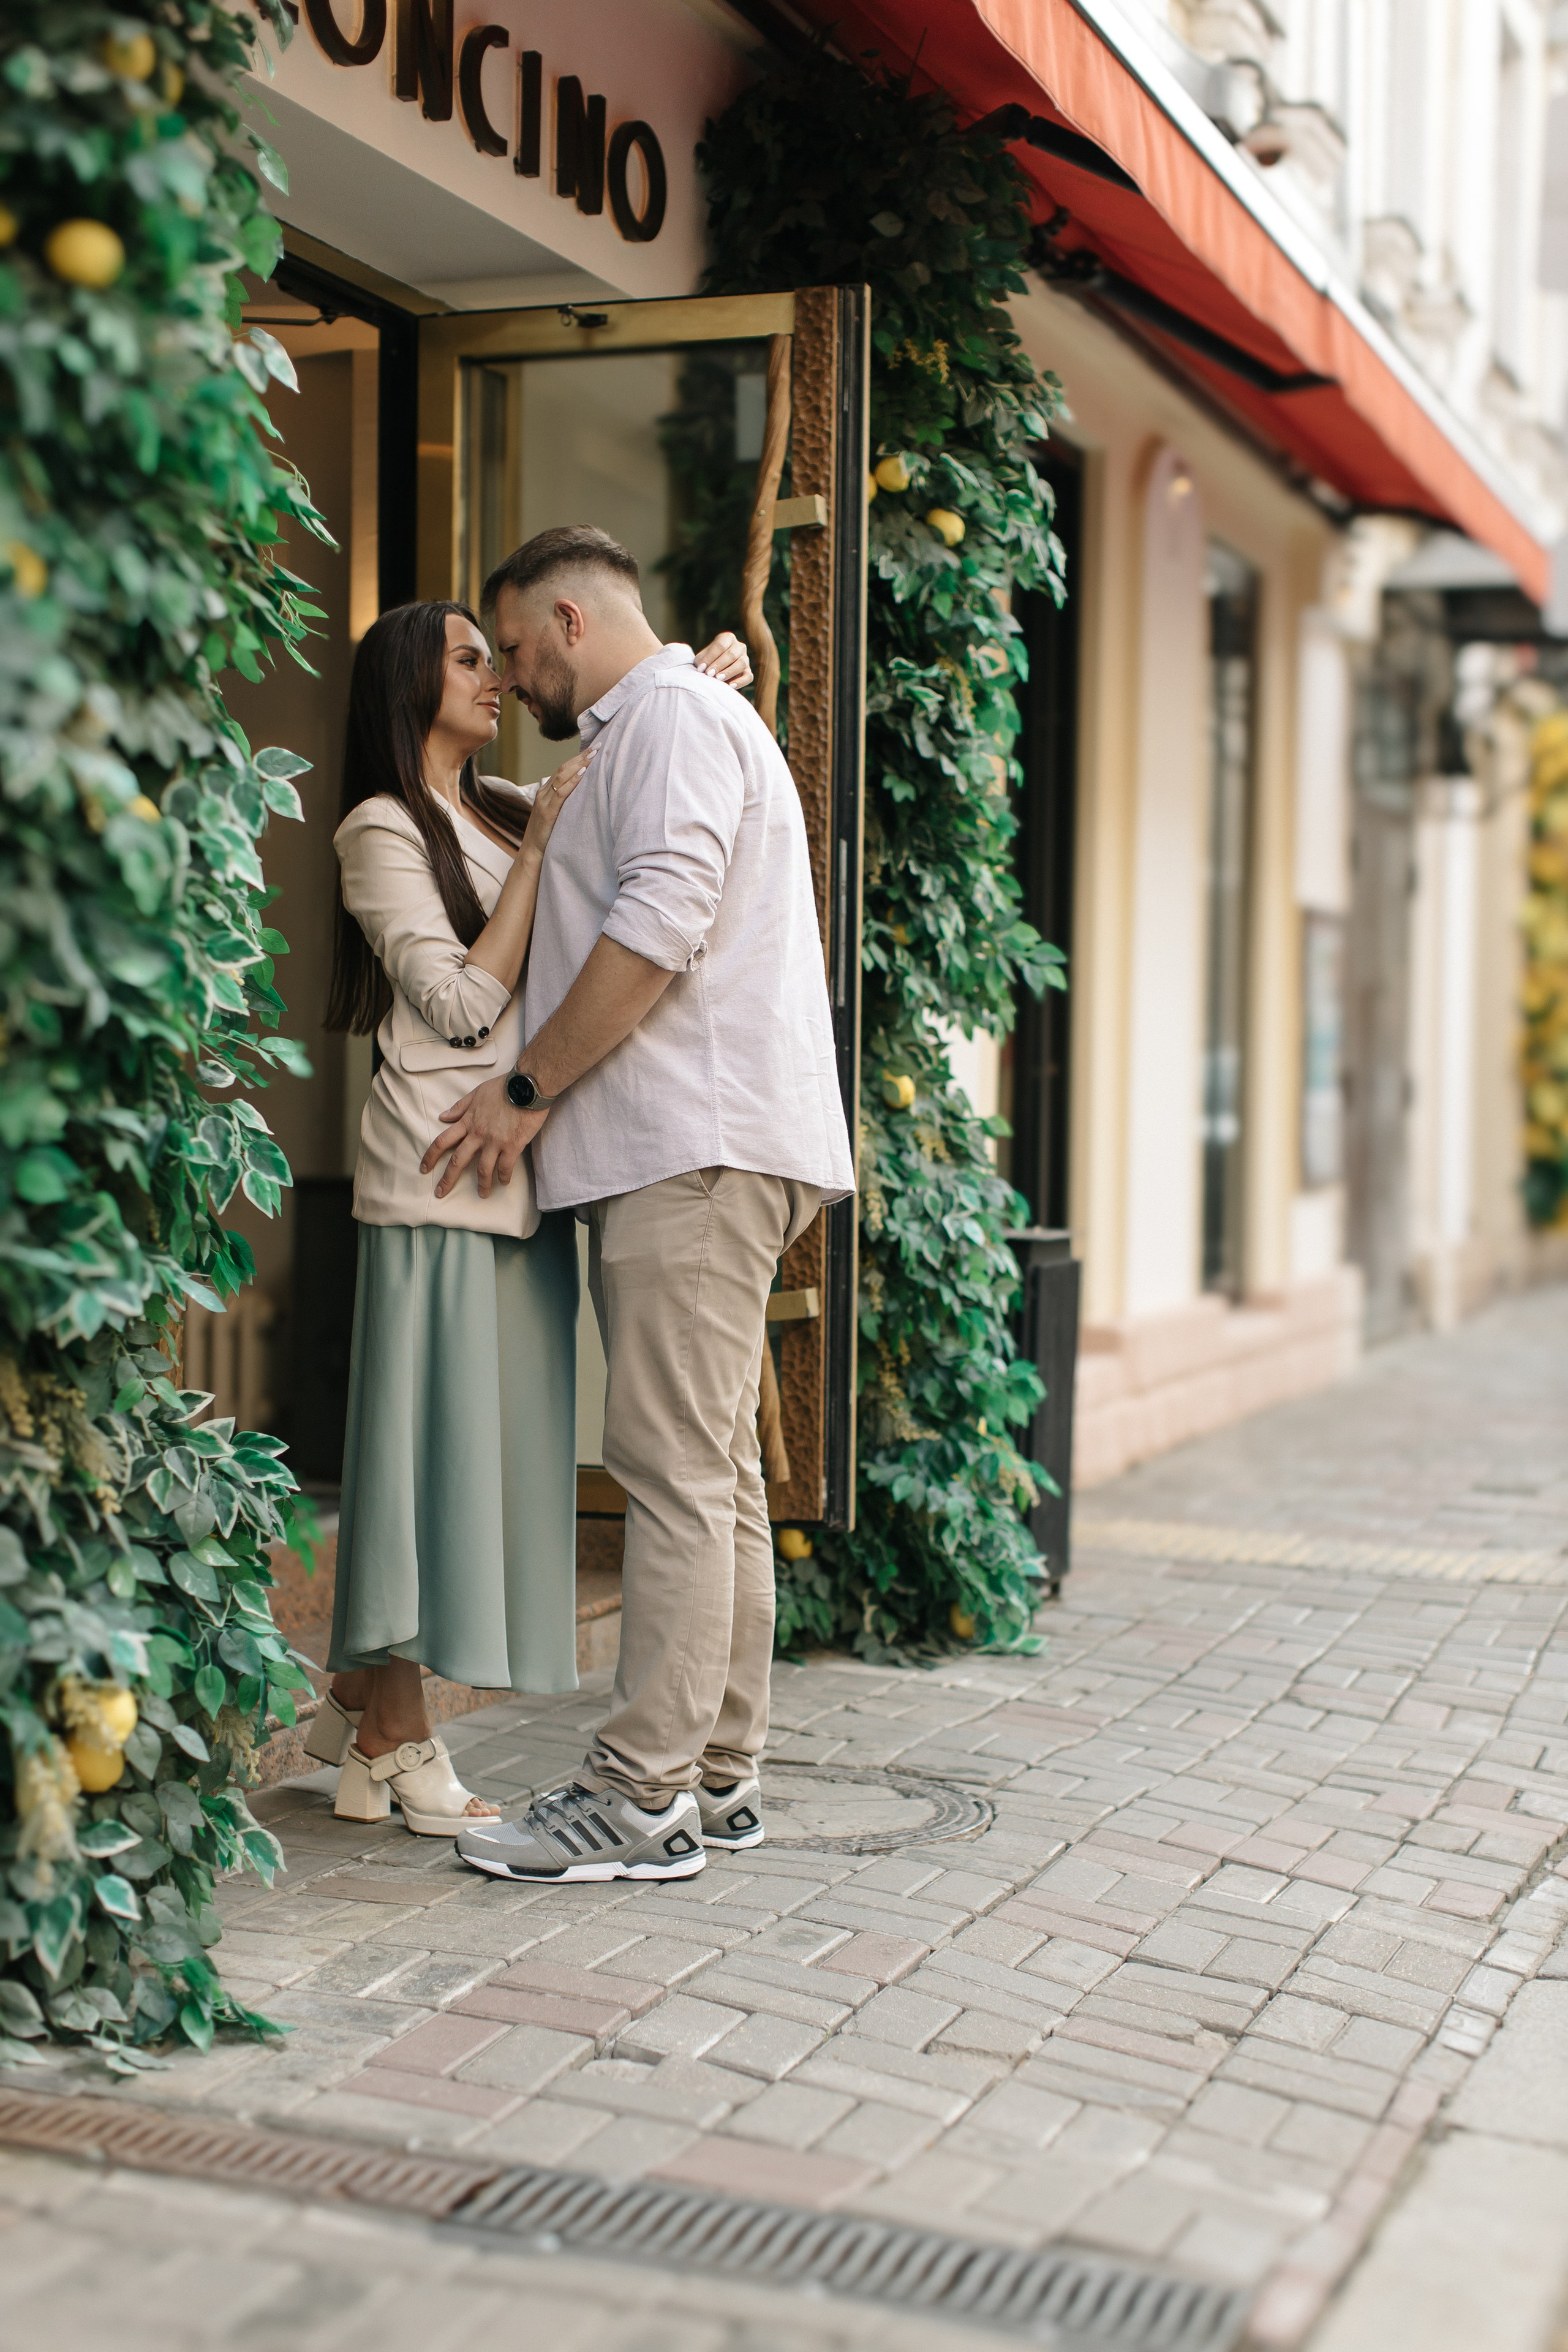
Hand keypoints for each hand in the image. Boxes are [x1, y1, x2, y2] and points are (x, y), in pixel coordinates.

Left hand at [420, 1076, 547, 1200]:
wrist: (527, 1087)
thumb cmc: (503, 1087)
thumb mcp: (476, 1093)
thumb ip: (460, 1107)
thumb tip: (443, 1116)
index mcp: (467, 1122)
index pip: (443, 1142)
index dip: (431, 1156)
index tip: (425, 1168)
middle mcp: (478, 1135)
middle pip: (457, 1161)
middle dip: (448, 1179)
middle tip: (441, 1192)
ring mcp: (495, 1142)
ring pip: (483, 1169)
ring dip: (482, 1185)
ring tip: (482, 1194)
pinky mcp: (512, 1145)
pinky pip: (505, 1167)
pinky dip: (504, 1177)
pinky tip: (504, 1182)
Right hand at [525, 745, 591, 852]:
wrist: (532, 853)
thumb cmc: (547, 836)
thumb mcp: (557, 816)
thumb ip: (565, 804)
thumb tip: (582, 797)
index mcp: (546, 793)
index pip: (562, 770)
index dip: (577, 759)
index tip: (592, 750)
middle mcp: (543, 793)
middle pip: (563, 769)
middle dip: (580, 757)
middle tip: (597, 747)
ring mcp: (544, 802)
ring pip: (562, 776)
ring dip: (579, 764)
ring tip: (593, 755)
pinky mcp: (548, 812)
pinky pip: (561, 793)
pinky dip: (572, 781)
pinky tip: (583, 773)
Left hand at [694, 631, 752, 689]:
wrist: (714, 671)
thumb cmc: (707, 662)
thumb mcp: (702, 658)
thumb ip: (702, 661)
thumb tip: (703, 668)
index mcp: (727, 638)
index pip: (720, 645)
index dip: (710, 657)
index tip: (701, 668)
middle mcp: (739, 646)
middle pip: (731, 654)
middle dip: (719, 665)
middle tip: (709, 674)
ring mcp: (745, 658)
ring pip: (742, 663)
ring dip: (729, 672)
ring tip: (718, 679)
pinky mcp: (748, 671)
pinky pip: (748, 676)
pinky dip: (740, 682)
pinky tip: (730, 686)